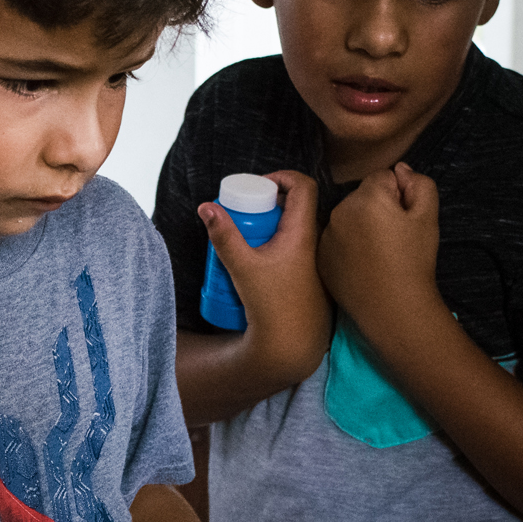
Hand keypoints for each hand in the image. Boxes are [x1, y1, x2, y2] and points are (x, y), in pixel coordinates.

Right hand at [199, 170, 332, 386]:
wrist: (292, 345)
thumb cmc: (270, 306)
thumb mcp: (242, 267)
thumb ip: (224, 235)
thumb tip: (206, 207)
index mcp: (303, 232)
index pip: (303, 185)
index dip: (282, 176)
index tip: (258, 187)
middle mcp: (316, 242)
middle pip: (299, 205)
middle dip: (271, 202)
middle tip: (247, 211)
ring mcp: (316, 260)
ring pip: (298, 227)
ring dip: (275, 223)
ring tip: (251, 233)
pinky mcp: (313, 276)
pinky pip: (299, 247)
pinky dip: (280, 242)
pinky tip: (263, 256)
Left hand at [317, 163, 447, 361]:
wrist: (393, 308)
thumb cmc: (414, 261)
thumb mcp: (429, 217)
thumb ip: (419, 183)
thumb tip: (400, 170)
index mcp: (366, 197)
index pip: (383, 178)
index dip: (399, 196)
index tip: (404, 220)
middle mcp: (339, 211)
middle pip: (362, 197)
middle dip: (377, 209)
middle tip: (393, 238)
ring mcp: (326, 235)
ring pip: (347, 218)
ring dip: (360, 226)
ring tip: (379, 254)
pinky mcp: (320, 257)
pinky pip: (335, 240)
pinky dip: (347, 247)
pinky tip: (363, 265)